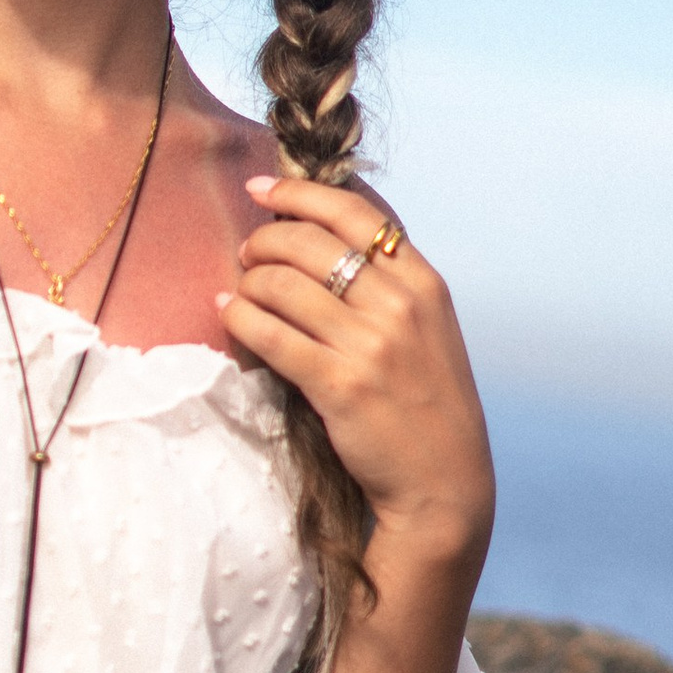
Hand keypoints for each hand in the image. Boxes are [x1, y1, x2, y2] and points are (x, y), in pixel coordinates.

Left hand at [221, 178, 494, 564]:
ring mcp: (370, 345)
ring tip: (239, 291)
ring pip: (281, 284)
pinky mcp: (338, 384)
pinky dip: (239, 317)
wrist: (444, 481)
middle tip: (246, 254)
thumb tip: (319, 241)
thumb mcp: (428, 330)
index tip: (261, 190)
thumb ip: (388, 286)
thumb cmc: (427, 403)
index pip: (355, 213)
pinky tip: (228, 313)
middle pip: (309, 242)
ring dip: (248, 281)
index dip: (299, 193)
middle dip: (263, 240)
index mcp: (423, 284)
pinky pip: (270, 334)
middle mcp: (400, 306)